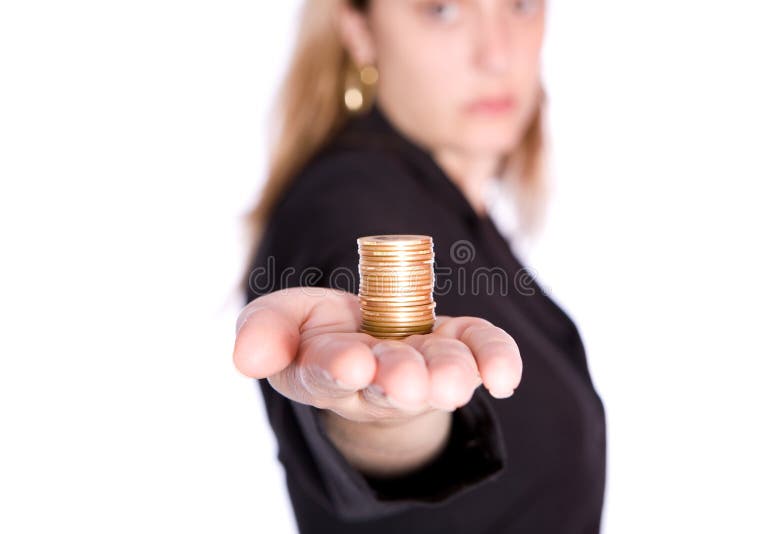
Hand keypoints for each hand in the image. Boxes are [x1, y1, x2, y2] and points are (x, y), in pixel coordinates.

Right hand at [233, 287, 521, 423]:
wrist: (366, 340)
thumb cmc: (317, 329)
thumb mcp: (280, 319)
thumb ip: (264, 331)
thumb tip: (247, 358)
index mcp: (323, 369)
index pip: (325, 374)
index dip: (337, 368)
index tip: (349, 363)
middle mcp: (377, 378)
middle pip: (388, 383)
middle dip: (398, 378)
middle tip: (406, 381)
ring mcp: (422, 363)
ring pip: (438, 374)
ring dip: (447, 375)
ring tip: (453, 380)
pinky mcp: (458, 345)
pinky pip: (482, 353)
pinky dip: (496, 360)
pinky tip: (504, 376)